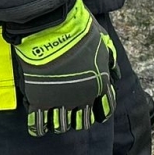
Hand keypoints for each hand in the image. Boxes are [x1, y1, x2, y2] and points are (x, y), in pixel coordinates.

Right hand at [9, 1, 117, 135]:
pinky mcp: (40, 100)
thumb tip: (116, 75)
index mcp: (100, 85)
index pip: (105, 110)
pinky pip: (39, 124)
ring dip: (58, 122)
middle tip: (70, 110)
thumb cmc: (79, 30)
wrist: (52, 27)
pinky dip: (38, 127)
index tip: (93, 108)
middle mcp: (83, 98)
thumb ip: (110, 60)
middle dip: (78, 118)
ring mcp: (61, 101)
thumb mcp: (103, 42)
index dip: (100, 110)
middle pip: (83, 122)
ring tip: (52, 117)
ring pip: (61, 126)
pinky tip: (38, 126)